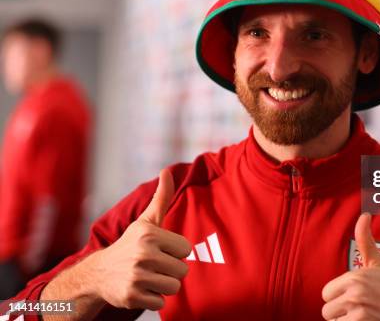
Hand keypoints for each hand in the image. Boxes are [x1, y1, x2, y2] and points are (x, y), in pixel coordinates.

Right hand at [86, 169, 190, 309]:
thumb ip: (161, 197)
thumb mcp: (146, 221)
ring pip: (174, 287)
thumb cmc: (131, 244)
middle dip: (171, 270)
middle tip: (154, 265)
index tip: (161, 250)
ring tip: (149, 277)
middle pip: (183, 270)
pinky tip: (141, 289)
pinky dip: (153, 299)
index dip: (176, 251)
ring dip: (164, 285)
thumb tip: (167, 171)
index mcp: (149, 235)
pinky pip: (161, 303)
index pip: (186, 249)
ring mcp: (136, 277)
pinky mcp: (132, 297)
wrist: (99, 274)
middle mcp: (143, 254)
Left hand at [321, 213, 379, 320]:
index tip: (357, 298)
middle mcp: (356, 292)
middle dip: (340, 313)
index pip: (326, 293)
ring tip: (363, 318)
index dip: (339, 298)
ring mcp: (359, 311)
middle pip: (326, 310)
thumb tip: (364, 214)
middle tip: (360, 311)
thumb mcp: (378, 265)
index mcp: (355, 277)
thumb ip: (366, 240)